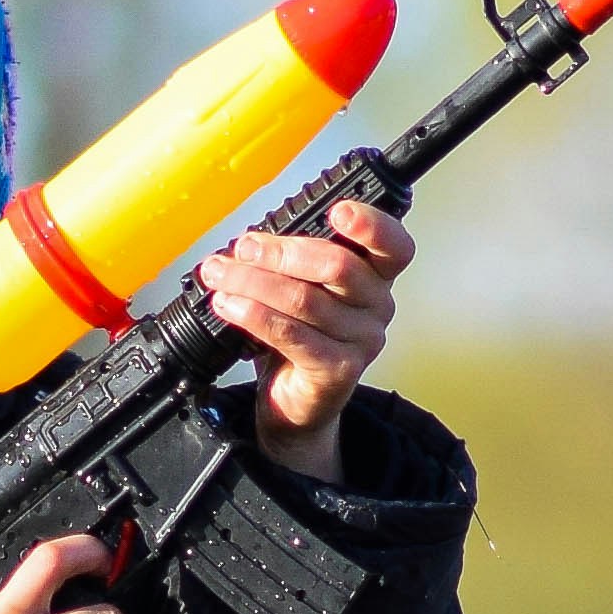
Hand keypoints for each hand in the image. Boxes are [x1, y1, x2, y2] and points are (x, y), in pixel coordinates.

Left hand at [199, 197, 411, 479]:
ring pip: (306, 300)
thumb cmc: (299, 335)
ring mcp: (362, 341)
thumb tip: (248, 243)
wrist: (296, 403)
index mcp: (375, 276)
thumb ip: (289, 262)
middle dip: (280, 253)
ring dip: (254, 283)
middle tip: (242, 249)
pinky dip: (256, 316)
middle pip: (337, 266)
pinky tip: (230, 307)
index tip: (337, 211)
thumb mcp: (298, 288)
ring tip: (220, 276)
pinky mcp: (338, 370)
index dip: (371, 225)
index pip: (392, 246)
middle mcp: (378, 306)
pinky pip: (293, 335)